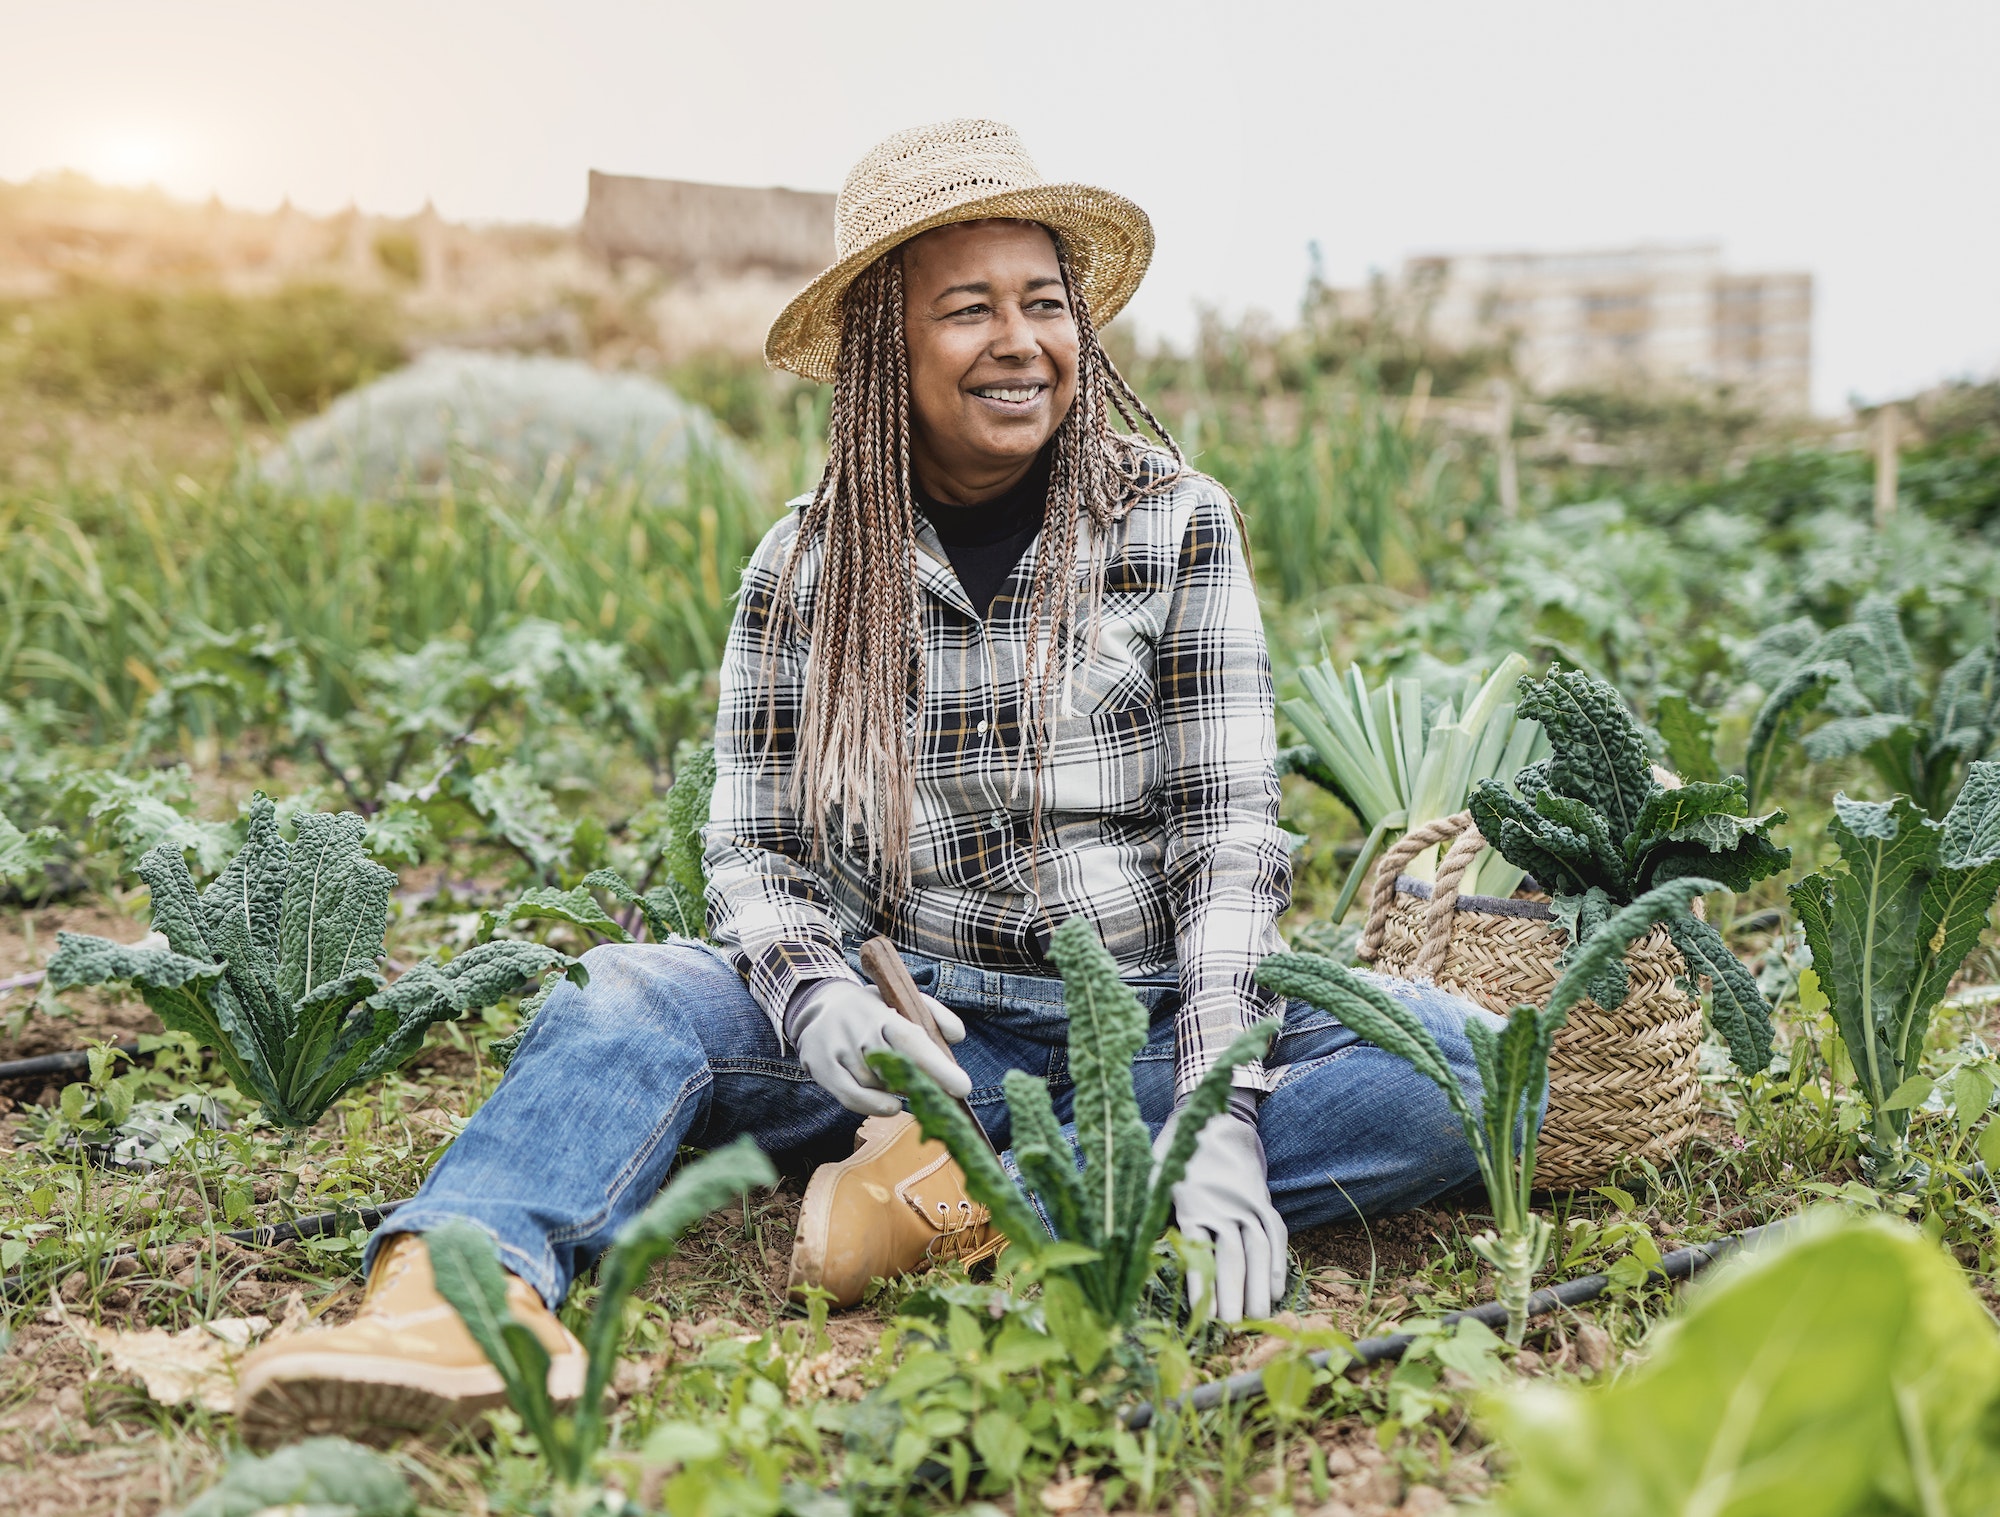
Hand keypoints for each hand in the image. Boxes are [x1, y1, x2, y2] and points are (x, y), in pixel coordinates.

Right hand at [787, 978, 970, 1116]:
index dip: (936, 1066)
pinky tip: (891, 1107)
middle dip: (922, 1085)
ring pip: (875, 1085)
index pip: (911, 1040)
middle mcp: (858, 1030)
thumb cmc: (874, 1010)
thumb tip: (956, 1037)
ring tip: (898, 1079)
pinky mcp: (822, 1068)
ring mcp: (838, 1050)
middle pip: (894, 1068)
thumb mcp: (903, 1001)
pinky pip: (852, 1097)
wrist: (821, 1007)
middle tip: (939, 1096)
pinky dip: (873, 1106)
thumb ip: (935, 1014)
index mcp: (882, 1013)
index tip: (963, 1088)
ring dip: (895, 1090)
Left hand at [1155, 1105, 1286, 1322]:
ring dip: (1258, 1286)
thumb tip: (1122, 1243)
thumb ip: (1144, 1208)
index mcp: (1191, 1203)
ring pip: (1258, 1249)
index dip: (1201, 1285)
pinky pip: (1275, 1235)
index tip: (1200, 1317)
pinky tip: (1274, 1292)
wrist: (1217, 1119)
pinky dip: (1277, 1263)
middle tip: (1231, 1330)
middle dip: (1233, 1295)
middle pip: (1233, 1256)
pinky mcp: (1263, 1203)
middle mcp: (1223, 1205)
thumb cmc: (1175, 1154)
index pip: (1198, 1251)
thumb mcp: (1152, 1174)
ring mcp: (1247, 1204)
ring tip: (1256, 1320)